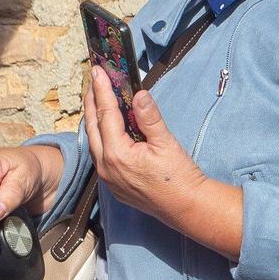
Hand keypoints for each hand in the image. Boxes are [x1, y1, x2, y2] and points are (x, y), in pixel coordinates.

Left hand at [84, 66, 219, 231]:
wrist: (187, 208)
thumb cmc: (180, 177)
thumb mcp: (166, 143)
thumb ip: (150, 118)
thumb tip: (139, 94)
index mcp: (117, 154)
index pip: (106, 114)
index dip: (102, 90)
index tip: (97, 71)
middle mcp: (106, 166)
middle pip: (92, 126)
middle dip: (92, 101)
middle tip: (92, 79)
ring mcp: (107, 177)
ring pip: (93, 141)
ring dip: (94, 119)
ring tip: (96, 98)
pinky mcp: (112, 183)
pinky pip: (99, 154)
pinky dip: (99, 136)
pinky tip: (104, 127)